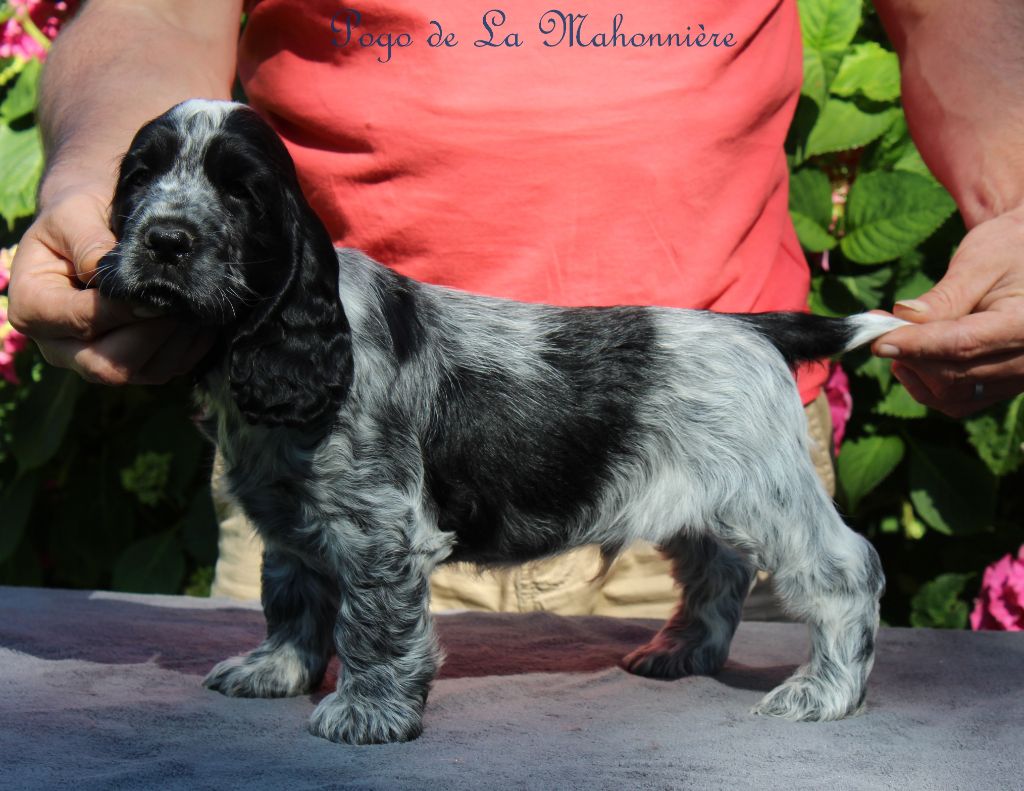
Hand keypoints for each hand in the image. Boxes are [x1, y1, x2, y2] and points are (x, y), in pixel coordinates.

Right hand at [7, 180, 214, 384]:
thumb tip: (114, 276)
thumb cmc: (76, 217)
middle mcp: (60, 346)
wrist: (90, 226)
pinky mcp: (130, 365)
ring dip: (176, 344)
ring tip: (195, 309)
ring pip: (141, 373)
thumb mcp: (72, 216)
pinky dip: (189, 350)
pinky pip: (165, 371)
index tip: (158, 290)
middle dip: (153, 335)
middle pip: (109, 366)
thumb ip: (88, 244)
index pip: (82, 322)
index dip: (124, 310)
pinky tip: (201, 321)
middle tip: (181, 303)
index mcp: (33, 309)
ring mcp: (95, 360)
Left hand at [871, 206, 1023, 417]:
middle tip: (879, 331)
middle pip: (953, 374)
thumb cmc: (1008, 253)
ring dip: (915, 372)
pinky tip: (913, 360)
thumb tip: (903, 316)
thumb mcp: (979, 263)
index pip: (964, 344)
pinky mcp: (999, 388)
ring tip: (900, 341)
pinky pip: (955, 402)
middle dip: (909, 355)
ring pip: (950, 394)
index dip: (917, 345)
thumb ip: (944, 296)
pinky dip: (926, 386)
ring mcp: (1015, 380)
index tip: (879, 341)